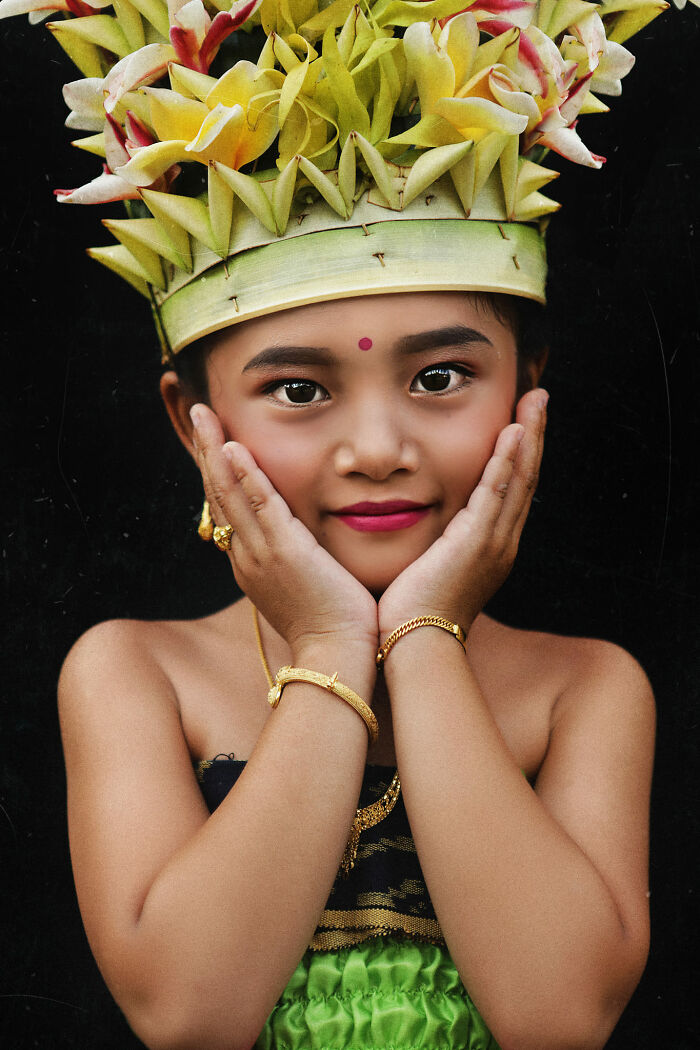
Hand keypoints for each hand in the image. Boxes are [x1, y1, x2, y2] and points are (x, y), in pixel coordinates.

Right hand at [191, 404, 378, 655]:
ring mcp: (262, 554)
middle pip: (218, 493)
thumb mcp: (302, 586)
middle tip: (198, 412)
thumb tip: (300, 542)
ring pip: (230, 494)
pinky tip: (235, 449)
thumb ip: (296, 558)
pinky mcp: (286, 553)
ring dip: (217, 451)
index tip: (213, 439)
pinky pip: (261, 508)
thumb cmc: (329, 625)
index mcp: (250, 563)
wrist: (335, 656)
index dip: (217, 470)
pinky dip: (246, 477)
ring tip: (205, 415)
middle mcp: (246, 556)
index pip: (228, 506)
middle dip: (207, 450)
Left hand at [377, 389, 547, 636]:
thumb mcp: (428, 571)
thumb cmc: (411, 615)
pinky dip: (507, 462)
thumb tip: (418, 531)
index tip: (520, 421)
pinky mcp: (477, 543)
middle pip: (526, 479)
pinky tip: (514, 433)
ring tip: (535, 401)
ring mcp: (493, 543)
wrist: (414, 646)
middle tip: (539, 398)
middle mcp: (500, 544)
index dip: (519, 455)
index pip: (510, 492)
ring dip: (528, 437)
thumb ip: (430, 546)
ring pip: (520, 479)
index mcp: (489, 549)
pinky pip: (497, 493)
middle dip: (534, 436)